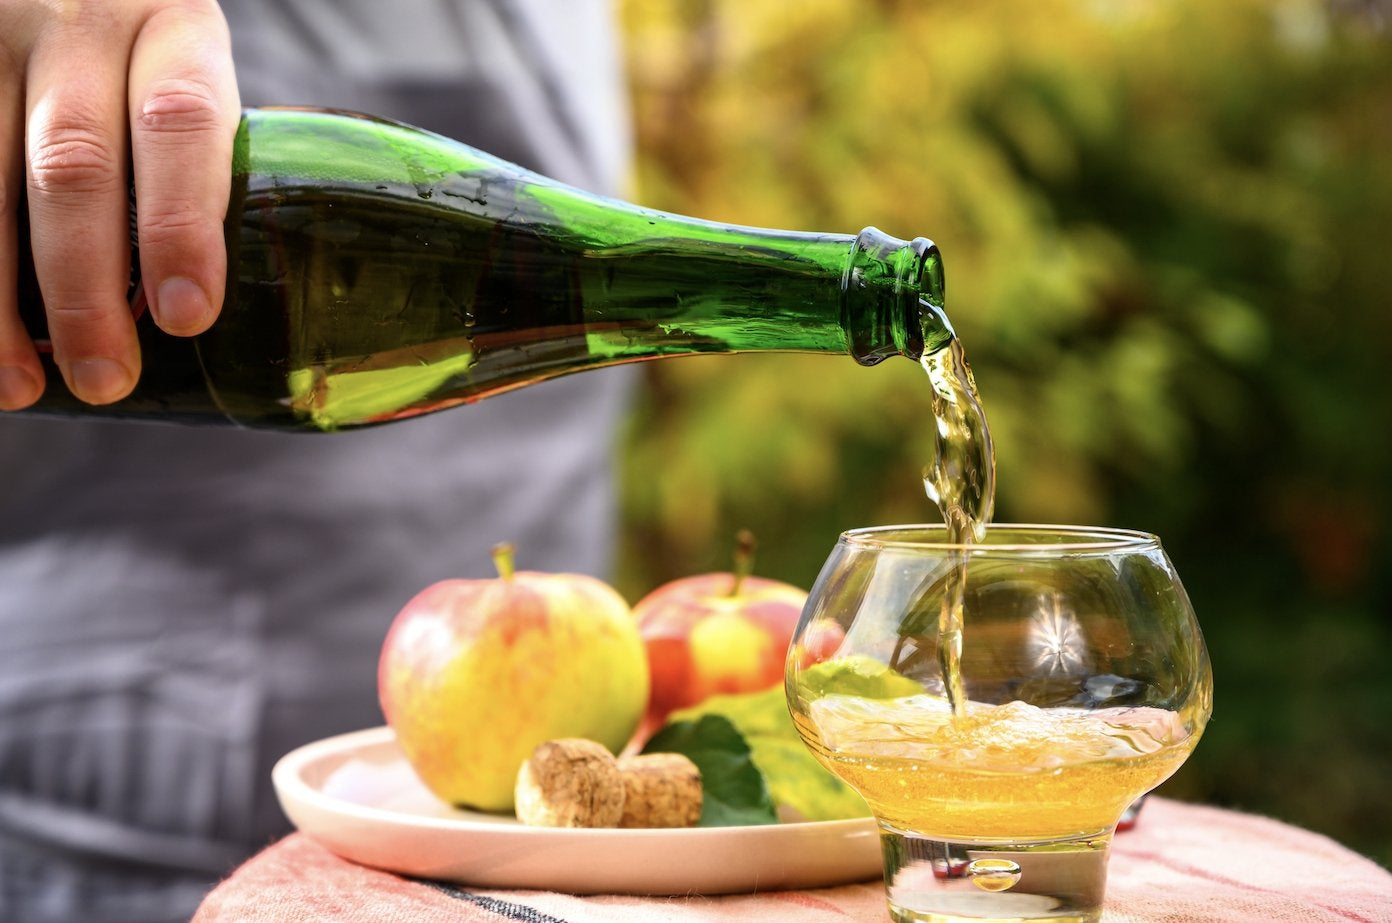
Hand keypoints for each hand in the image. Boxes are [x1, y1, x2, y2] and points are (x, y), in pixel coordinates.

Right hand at [1, 0, 239, 408]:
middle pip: (75, 167)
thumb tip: (219, 315)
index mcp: (172, 28)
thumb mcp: (187, 73)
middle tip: (107, 378)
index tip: (188, 317)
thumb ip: (203, 162)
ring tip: (23, 385)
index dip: (181, 226)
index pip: (181, 122)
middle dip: (86, 289)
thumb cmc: (146, 56)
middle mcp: (78, 26)